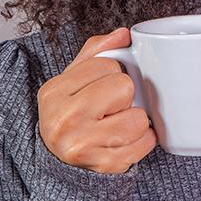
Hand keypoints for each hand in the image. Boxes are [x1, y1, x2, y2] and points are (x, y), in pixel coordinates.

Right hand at [37, 27, 156, 173]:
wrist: (60, 162)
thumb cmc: (70, 114)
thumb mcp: (72, 80)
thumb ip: (96, 52)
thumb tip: (123, 34)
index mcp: (54, 92)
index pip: (106, 65)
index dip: (110, 73)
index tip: (99, 87)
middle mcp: (65, 119)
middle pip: (124, 88)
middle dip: (123, 96)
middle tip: (109, 107)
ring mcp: (84, 146)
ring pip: (138, 118)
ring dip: (134, 120)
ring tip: (116, 124)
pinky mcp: (105, 166)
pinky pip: (146, 142)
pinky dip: (142, 140)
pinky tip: (123, 140)